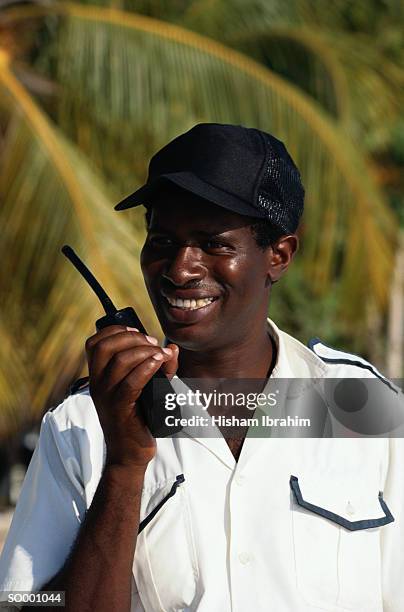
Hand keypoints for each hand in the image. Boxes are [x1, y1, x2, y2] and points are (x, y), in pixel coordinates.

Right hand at [85, 326, 178, 468]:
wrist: (130, 453)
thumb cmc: (139, 418)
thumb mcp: (146, 388)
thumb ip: (159, 368)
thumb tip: (172, 348)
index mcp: (98, 376)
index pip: (94, 343)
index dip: (115, 330)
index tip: (137, 331)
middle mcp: (98, 384)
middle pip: (106, 347)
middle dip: (133, 337)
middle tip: (153, 343)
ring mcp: (106, 397)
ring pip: (119, 362)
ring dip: (144, 351)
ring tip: (161, 354)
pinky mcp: (119, 410)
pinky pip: (130, 383)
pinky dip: (147, 368)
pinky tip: (160, 363)